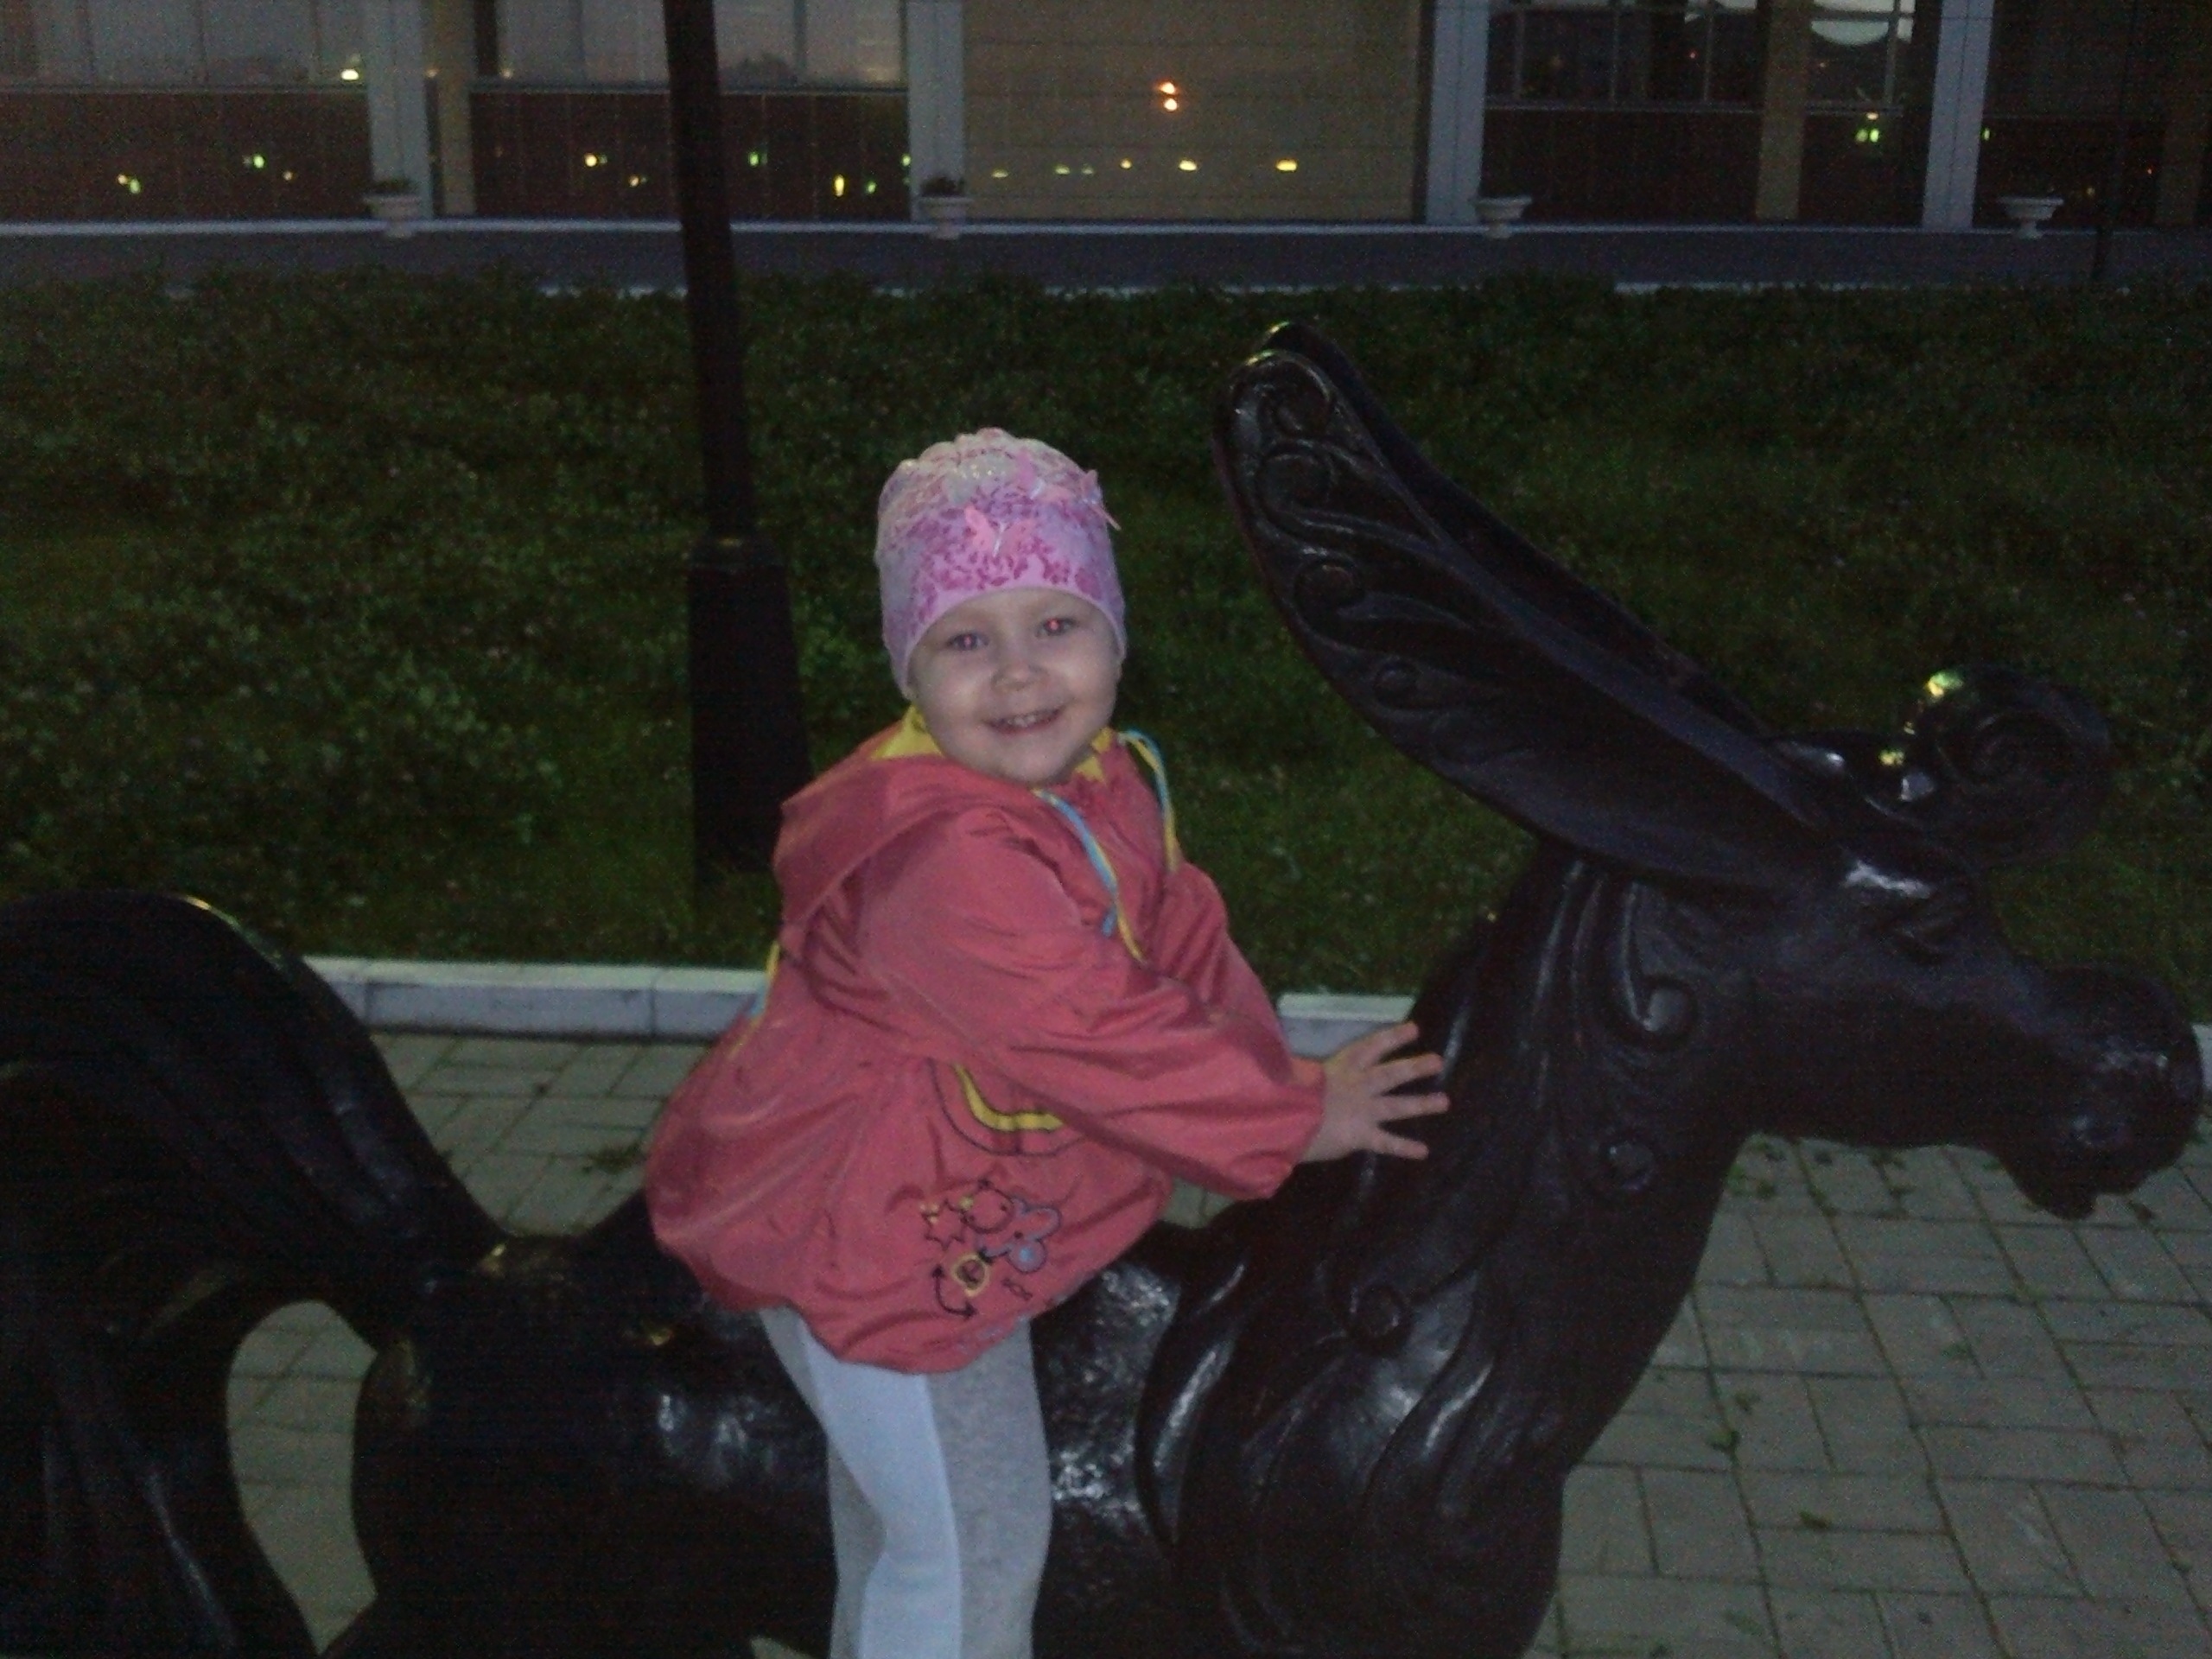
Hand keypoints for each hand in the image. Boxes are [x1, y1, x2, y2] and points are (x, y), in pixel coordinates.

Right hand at [1300, 1021, 1448, 1162]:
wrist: (1286, 1119)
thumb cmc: (1285, 1093)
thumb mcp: (1298, 1073)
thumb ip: (1309, 1068)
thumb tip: (1291, 1054)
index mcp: (1340, 1068)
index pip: (1370, 1047)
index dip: (1392, 1038)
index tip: (1414, 1029)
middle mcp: (1357, 1086)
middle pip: (1391, 1073)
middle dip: (1415, 1067)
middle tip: (1437, 1061)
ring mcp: (1362, 1111)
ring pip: (1397, 1106)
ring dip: (1422, 1104)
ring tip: (1444, 1102)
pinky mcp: (1361, 1135)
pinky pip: (1386, 1142)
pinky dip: (1405, 1147)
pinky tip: (1423, 1151)